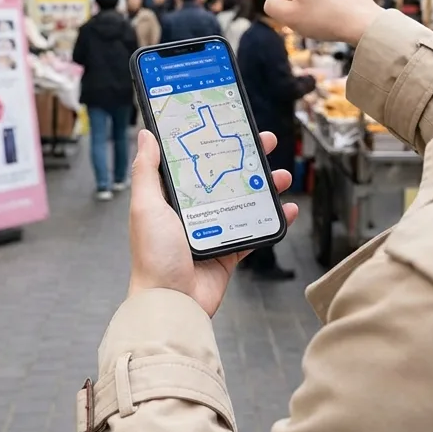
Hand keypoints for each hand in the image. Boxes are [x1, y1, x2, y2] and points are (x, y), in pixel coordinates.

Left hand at [127, 129, 299, 316]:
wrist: (171, 303)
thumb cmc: (153, 256)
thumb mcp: (146, 206)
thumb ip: (146, 171)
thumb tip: (145, 136)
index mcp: (170, 199)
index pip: (194, 163)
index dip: (211, 145)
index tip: (229, 128)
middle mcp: (191, 213)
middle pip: (224, 178)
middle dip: (247, 160)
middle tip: (266, 143)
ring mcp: (211, 233)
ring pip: (244, 202)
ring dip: (265, 188)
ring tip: (282, 176)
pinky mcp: (227, 254)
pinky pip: (254, 233)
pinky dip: (272, 221)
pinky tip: (287, 210)